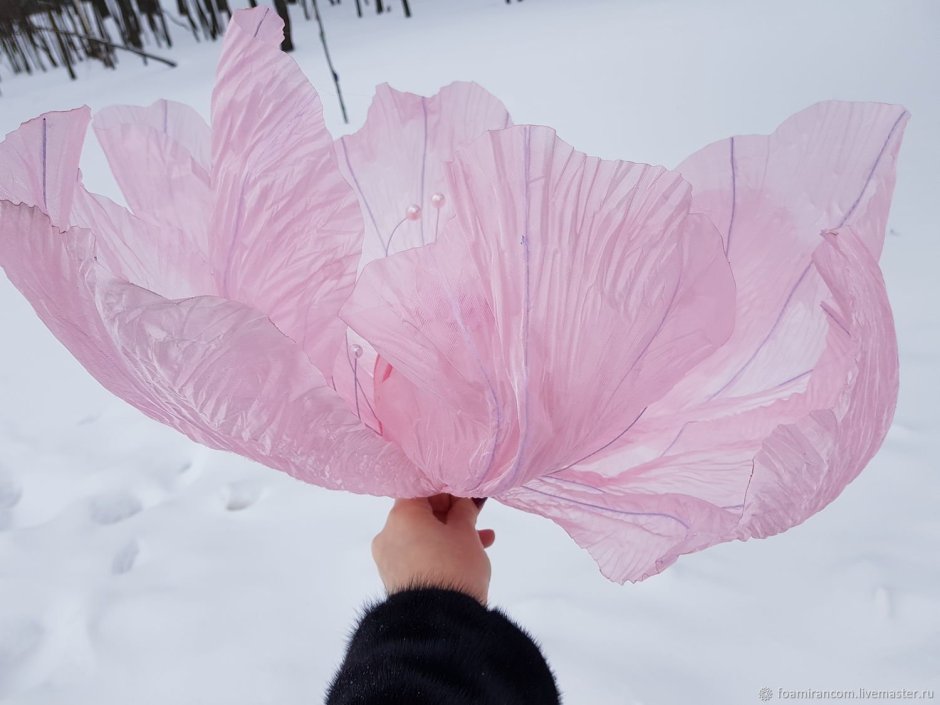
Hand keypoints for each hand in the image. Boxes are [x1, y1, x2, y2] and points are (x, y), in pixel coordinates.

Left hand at [371, 494, 495, 605]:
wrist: (438, 622)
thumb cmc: (453, 567)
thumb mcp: (466, 533)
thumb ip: (464, 510)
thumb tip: (460, 502)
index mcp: (401, 514)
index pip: (422, 488)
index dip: (446, 489)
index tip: (466, 494)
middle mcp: (388, 533)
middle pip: (421, 513)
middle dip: (451, 514)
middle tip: (477, 516)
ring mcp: (389, 559)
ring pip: (422, 537)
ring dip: (450, 535)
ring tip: (483, 540)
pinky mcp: (395, 580)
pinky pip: (418, 556)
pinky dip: (439, 553)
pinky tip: (469, 559)